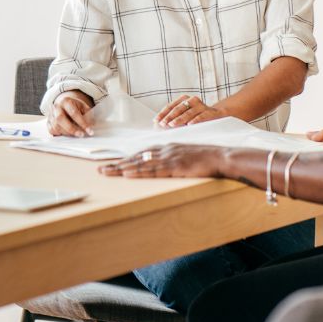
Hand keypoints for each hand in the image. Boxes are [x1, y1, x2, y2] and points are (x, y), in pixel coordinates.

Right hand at [48, 90, 94, 136]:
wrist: (64, 104)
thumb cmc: (75, 106)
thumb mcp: (83, 107)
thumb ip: (88, 115)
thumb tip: (91, 126)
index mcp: (66, 101)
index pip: (74, 113)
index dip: (82, 123)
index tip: (90, 131)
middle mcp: (56, 107)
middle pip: (60, 119)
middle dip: (72, 129)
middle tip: (81, 135)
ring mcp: (50, 115)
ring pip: (56, 126)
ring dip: (67, 133)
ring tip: (76, 135)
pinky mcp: (48, 122)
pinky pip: (52, 130)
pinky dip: (60, 134)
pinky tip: (68, 134)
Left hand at [98, 144, 224, 177]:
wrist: (221, 157)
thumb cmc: (207, 159)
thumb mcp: (188, 155)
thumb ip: (175, 159)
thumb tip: (164, 166)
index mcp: (168, 147)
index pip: (142, 154)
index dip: (127, 159)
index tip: (114, 164)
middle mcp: (165, 150)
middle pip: (137, 157)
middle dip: (118, 164)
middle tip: (101, 169)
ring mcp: (169, 158)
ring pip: (140, 163)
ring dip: (122, 168)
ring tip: (106, 172)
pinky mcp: (174, 166)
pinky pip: (152, 170)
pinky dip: (138, 172)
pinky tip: (127, 174)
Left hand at [155, 95, 224, 127]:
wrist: (217, 115)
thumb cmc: (196, 117)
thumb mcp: (184, 115)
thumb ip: (174, 117)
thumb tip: (158, 124)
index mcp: (184, 99)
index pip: (171, 106)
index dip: (163, 113)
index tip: (156, 121)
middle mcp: (192, 100)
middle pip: (178, 109)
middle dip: (169, 117)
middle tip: (162, 124)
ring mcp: (201, 105)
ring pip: (188, 112)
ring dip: (179, 119)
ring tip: (172, 125)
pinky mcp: (209, 112)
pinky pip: (201, 116)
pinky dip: (195, 120)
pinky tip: (189, 125)